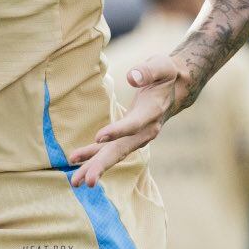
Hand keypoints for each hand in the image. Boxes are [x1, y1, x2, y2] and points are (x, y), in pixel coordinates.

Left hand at [70, 53, 184, 187]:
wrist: (174, 90)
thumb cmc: (165, 75)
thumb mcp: (163, 66)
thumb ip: (148, 71)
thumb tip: (132, 77)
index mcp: (153, 113)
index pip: (135, 125)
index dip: (118, 131)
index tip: (99, 137)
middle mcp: (145, 131)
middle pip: (122, 150)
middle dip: (103, 165)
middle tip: (86, 181)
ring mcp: (135, 137)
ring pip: (113, 155)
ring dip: (94, 167)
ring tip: (75, 182)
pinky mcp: (126, 138)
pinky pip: (108, 149)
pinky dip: (91, 155)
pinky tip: (74, 160)